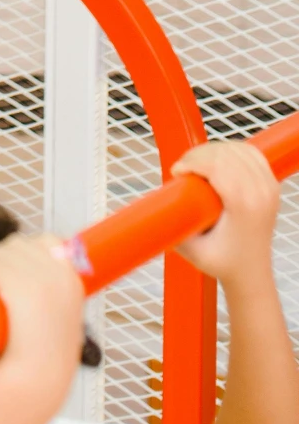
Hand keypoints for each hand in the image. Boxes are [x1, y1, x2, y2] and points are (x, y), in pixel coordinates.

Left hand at [0, 232, 84, 419]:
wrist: (36, 386)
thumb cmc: (45, 365)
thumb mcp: (62, 328)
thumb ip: (57, 302)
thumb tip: (48, 275)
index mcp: (74, 283)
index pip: (50, 243)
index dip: (28, 253)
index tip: (14, 269)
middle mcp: (61, 275)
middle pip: (21, 245)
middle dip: (3, 262)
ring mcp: (40, 278)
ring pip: (1, 253)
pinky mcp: (17, 282)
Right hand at [172, 141, 280, 286]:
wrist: (252, 274)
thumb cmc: (223, 264)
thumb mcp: (191, 249)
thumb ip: (171, 225)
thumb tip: (150, 203)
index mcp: (244, 206)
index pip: (217, 166)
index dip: (191, 161)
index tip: (176, 172)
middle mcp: (261, 193)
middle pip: (225, 154)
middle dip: (198, 155)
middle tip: (182, 168)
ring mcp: (270, 187)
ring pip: (237, 149)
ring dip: (213, 150)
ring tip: (196, 164)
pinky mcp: (272, 184)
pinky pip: (251, 153)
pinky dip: (232, 149)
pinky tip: (218, 158)